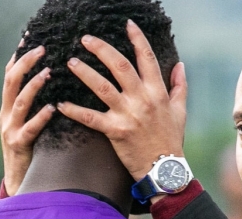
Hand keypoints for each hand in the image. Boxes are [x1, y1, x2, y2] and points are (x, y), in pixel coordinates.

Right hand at [0, 40, 55, 195]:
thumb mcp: (27, 125)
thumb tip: (52, 85)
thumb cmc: (29, 153)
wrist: (18, 185)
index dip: (19, 56)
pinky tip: (53, 108)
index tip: (30, 38)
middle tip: (42, 48)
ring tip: (48, 72)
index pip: (10, 75)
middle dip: (25, 62)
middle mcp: (6, 115)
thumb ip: (34, 107)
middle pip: (11, 81)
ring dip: (34, 85)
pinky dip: (41, 117)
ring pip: (20, 101)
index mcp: (8, 108)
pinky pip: (29, 128)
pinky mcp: (18, 145)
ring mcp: (10, 130)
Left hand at [58, 20, 187, 184]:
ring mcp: (128, 115)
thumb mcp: (180, 111)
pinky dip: (74, 111)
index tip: (127, 25)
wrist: (164, 170)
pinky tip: (60, 103)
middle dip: (101, 49)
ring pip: (102, 87)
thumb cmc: (171, 140)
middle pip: (120, 66)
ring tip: (70, 62)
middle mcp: (142, 100)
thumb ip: (179, 86)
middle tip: (85, 39)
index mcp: (157, 92)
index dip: (137, 39)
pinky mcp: (115, 131)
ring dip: (85, 72)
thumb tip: (179, 65)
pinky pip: (90, 118)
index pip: (147, 59)